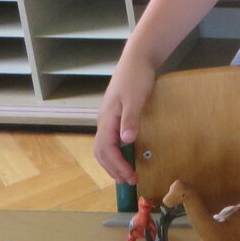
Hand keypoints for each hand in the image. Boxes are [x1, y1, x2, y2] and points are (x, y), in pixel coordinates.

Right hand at [94, 56, 155, 183]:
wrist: (137, 59)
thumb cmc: (137, 77)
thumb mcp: (135, 98)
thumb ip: (130, 119)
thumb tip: (126, 141)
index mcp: (106, 119)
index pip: (107, 149)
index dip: (118, 165)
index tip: (130, 177)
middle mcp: (103, 121)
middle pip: (101, 152)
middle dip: (113, 169)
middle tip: (129, 181)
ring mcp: (108, 118)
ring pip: (104, 147)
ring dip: (113, 162)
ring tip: (125, 174)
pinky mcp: (114, 115)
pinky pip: (110, 139)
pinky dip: (115, 152)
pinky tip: (125, 155)